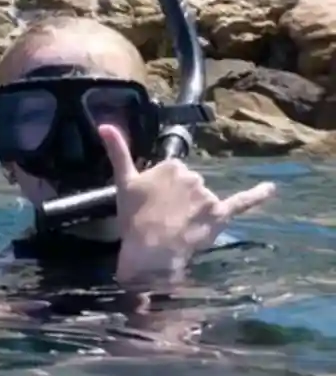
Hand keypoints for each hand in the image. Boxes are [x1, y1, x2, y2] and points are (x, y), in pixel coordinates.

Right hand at [107, 124, 274, 283]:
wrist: (149, 250)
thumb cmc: (133, 217)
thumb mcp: (122, 182)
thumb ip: (117, 151)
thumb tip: (104, 125)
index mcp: (171, 166)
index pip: (172, 173)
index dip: (162, 189)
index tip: (153, 203)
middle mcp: (193, 176)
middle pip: (190, 185)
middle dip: (179, 198)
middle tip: (162, 217)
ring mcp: (207, 196)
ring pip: (204, 199)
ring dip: (194, 210)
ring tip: (177, 227)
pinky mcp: (220, 215)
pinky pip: (242, 202)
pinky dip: (258, 194)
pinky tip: (271, 188)